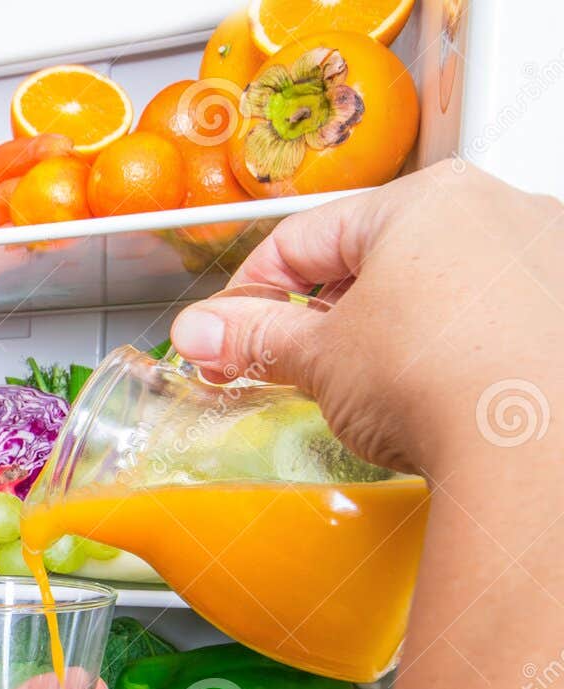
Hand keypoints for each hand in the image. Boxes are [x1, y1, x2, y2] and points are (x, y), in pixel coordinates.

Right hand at [168, 161, 563, 474]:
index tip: (229, 333)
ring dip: (390, 328)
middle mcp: (496, 208)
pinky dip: (453, 346)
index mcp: (425, 198)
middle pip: (375, 257)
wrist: (534, 449)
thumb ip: (254, 337)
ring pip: (437, 284)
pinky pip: (490, 315)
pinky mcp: (563, 309)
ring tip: (368, 385)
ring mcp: (543, 257)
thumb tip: (203, 331)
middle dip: (324, 314)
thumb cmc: (440, 382)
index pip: (304, 237)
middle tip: (291, 366)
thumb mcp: (320, 360)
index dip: (250, 293)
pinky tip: (436, 390)